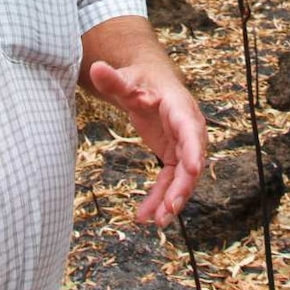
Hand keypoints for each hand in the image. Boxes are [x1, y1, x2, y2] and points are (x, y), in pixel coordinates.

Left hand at [87, 60, 205, 227]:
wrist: (149, 85)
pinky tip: (147, 216)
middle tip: (169, 209)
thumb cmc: (140, 80)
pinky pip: (170, 182)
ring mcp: (183, 146)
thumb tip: (96, 67)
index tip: (192, 169)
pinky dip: (160, 198)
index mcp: (180, 108)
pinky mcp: (174, 157)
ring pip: (182, 178)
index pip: (190, 129)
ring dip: (171, 200)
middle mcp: (188, 130)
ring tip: (157, 221)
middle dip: (182, 186)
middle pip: (190, 161)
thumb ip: (113, 79)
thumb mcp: (126, 80)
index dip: (193, 149)